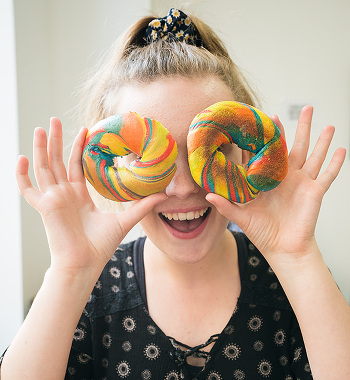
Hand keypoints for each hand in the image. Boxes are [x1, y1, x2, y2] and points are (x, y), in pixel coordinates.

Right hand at [16, 118, 165, 275]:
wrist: (85, 264)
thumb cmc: (101, 246)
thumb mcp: (125, 221)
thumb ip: (142, 206)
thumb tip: (164, 194)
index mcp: (80, 195)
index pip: (77, 166)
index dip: (78, 148)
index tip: (84, 130)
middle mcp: (65, 194)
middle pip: (58, 161)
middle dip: (57, 140)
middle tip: (55, 120)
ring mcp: (53, 199)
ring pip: (44, 168)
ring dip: (42, 149)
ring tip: (42, 128)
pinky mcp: (44, 208)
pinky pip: (27, 190)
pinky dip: (21, 175)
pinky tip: (21, 158)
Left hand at [206, 106, 345, 264]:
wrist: (282, 248)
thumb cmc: (262, 233)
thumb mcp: (242, 217)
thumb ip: (226, 205)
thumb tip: (207, 194)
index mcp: (268, 179)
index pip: (267, 152)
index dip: (266, 137)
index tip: (263, 119)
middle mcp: (286, 177)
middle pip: (294, 146)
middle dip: (299, 127)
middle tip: (304, 108)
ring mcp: (302, 183)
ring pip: (314, 155)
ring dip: (321, 140)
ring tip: (327, 123)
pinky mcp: (315, 192)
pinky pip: (328, 175)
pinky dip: (336, 163)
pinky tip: (342, 148)